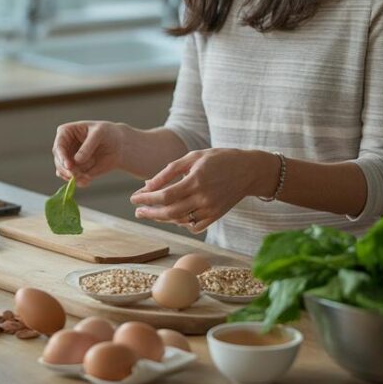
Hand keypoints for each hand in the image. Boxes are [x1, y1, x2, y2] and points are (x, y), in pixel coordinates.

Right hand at [52, 121, 124, 187]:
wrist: (118, 145)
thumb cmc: (107, 133)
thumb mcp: (99, 134)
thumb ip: (88, 146)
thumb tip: (77, 160)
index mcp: (66, 132)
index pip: (58, 146)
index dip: (61, 156)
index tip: (69, 166)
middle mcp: (64, 147)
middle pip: (59, 161)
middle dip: (67, 170)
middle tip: (77, 175)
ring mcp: (69, 159)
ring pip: (64, 172)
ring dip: (74, 176)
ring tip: (87, 177)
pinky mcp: (76, 170)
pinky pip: (73, 179)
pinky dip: (79, 181)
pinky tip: (88, 181)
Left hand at [129, 148, 276, 232]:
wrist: (249, 170)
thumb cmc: (219, 159)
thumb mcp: (193, 157)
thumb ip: (169, 172)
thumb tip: (147, 185)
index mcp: (195, 181)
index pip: (164, 196)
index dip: (145, 199)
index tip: (133, 198)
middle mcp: (203, 198)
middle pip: (169, 212)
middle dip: (149, 212)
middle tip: (137, 210)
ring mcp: (210, 209)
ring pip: (180, 220)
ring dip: (162, 218)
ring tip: (151, 212)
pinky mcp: (216, 216)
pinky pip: (194, 226)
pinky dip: (181, 223)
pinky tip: (173, 216)